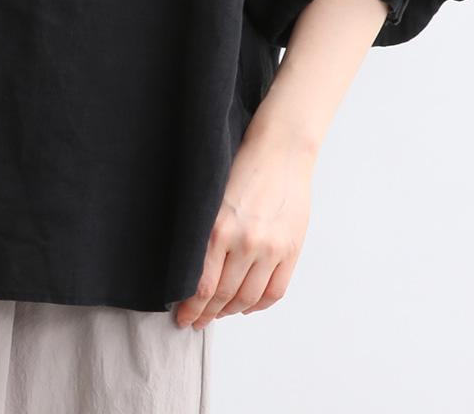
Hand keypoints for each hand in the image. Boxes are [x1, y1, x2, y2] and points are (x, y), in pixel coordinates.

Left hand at [173, 126, 315, 328]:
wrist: (281, 150)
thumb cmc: (243, 167)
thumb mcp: (213, 198)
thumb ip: (205, 234)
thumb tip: (191, 271)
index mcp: (219, 228)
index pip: (202, 285)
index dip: (191, 307)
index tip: (182, 317)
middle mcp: (246, 242)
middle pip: (223, 295)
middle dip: (207, 313)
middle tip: (196, 321)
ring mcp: (271, 248)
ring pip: (248, 298)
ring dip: (231, 311)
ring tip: (219, 313)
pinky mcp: (291, 250)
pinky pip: (274, 292)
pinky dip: (258, 305)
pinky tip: (247, 304)